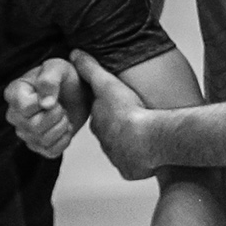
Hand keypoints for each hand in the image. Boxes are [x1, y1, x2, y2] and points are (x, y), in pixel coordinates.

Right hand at [3, 56, 86, 158]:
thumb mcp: (58, 68)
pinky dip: (64, 140)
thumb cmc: (65, 77)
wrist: (78, 92)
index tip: (53, 96)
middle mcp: (14, 114)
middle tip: (61, 105)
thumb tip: (45, 103)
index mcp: (14, 93)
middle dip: (56, 116)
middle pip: (33, 126)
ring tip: (63, 114)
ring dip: (61, 127)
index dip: (44, 104)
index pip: (24, 108)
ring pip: (42, 140)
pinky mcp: (37, 145)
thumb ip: (49, 80)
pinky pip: (51, 151)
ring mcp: (24, 132)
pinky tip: (65, 127)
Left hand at [71, 50, 159, 180]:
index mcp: (99, 123)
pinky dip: (142, 161)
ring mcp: (118, 158)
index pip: (101, 118)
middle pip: (111, 135)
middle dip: (120, 130)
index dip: (110, 112)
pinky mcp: (130, 171)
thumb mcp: (107, 83)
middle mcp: (105, 143)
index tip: (121, 109)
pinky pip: (135, 166)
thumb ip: (90, 69)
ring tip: (145, 137)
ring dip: (132, 146)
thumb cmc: (129, 111)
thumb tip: (75, 54)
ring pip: (123, 151)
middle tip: (135, 122)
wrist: (149, 137)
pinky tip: (151, 152)